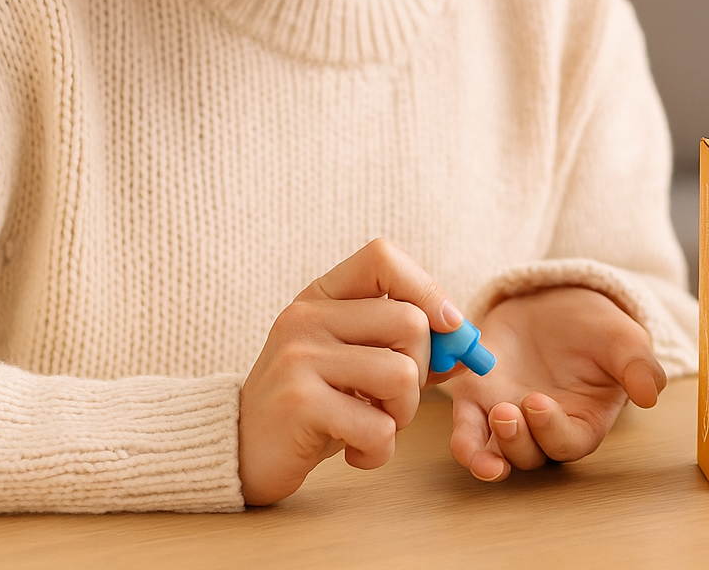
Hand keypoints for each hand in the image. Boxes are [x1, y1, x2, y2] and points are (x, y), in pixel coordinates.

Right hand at [239, 238, 464, 505]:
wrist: (240, 451)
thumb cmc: (312, 404)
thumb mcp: (355, 364)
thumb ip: (407, 350)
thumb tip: (468, 348)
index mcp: (321, 297)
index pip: (382, 257)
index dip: (427, 288)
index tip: (447, 327)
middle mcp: (306, 317)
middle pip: (410, 322)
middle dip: (423, 370)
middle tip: (394, 401)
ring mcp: (299, 357)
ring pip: (403, 375)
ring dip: (403, 415)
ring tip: (373, 426)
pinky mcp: (300, 404)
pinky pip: (379, 426)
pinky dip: (380, 450)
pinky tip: (355, 452)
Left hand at [447, 287, 665, 481]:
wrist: (555, 304)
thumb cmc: (595, 329)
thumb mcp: (623, 340)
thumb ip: (638, 366)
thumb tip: (650, 394)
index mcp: (581, 422)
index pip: (568, 443)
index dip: (553, 431)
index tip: (539, 403)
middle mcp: (543, 429)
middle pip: (529, 454)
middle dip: (516, 442)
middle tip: (507, 413)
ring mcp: (508, 417)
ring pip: (495, 452)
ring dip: (486, 452)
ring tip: (492, 417)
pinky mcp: (478, 400)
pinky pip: (466, 431)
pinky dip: (463, 440)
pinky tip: (464, 431)